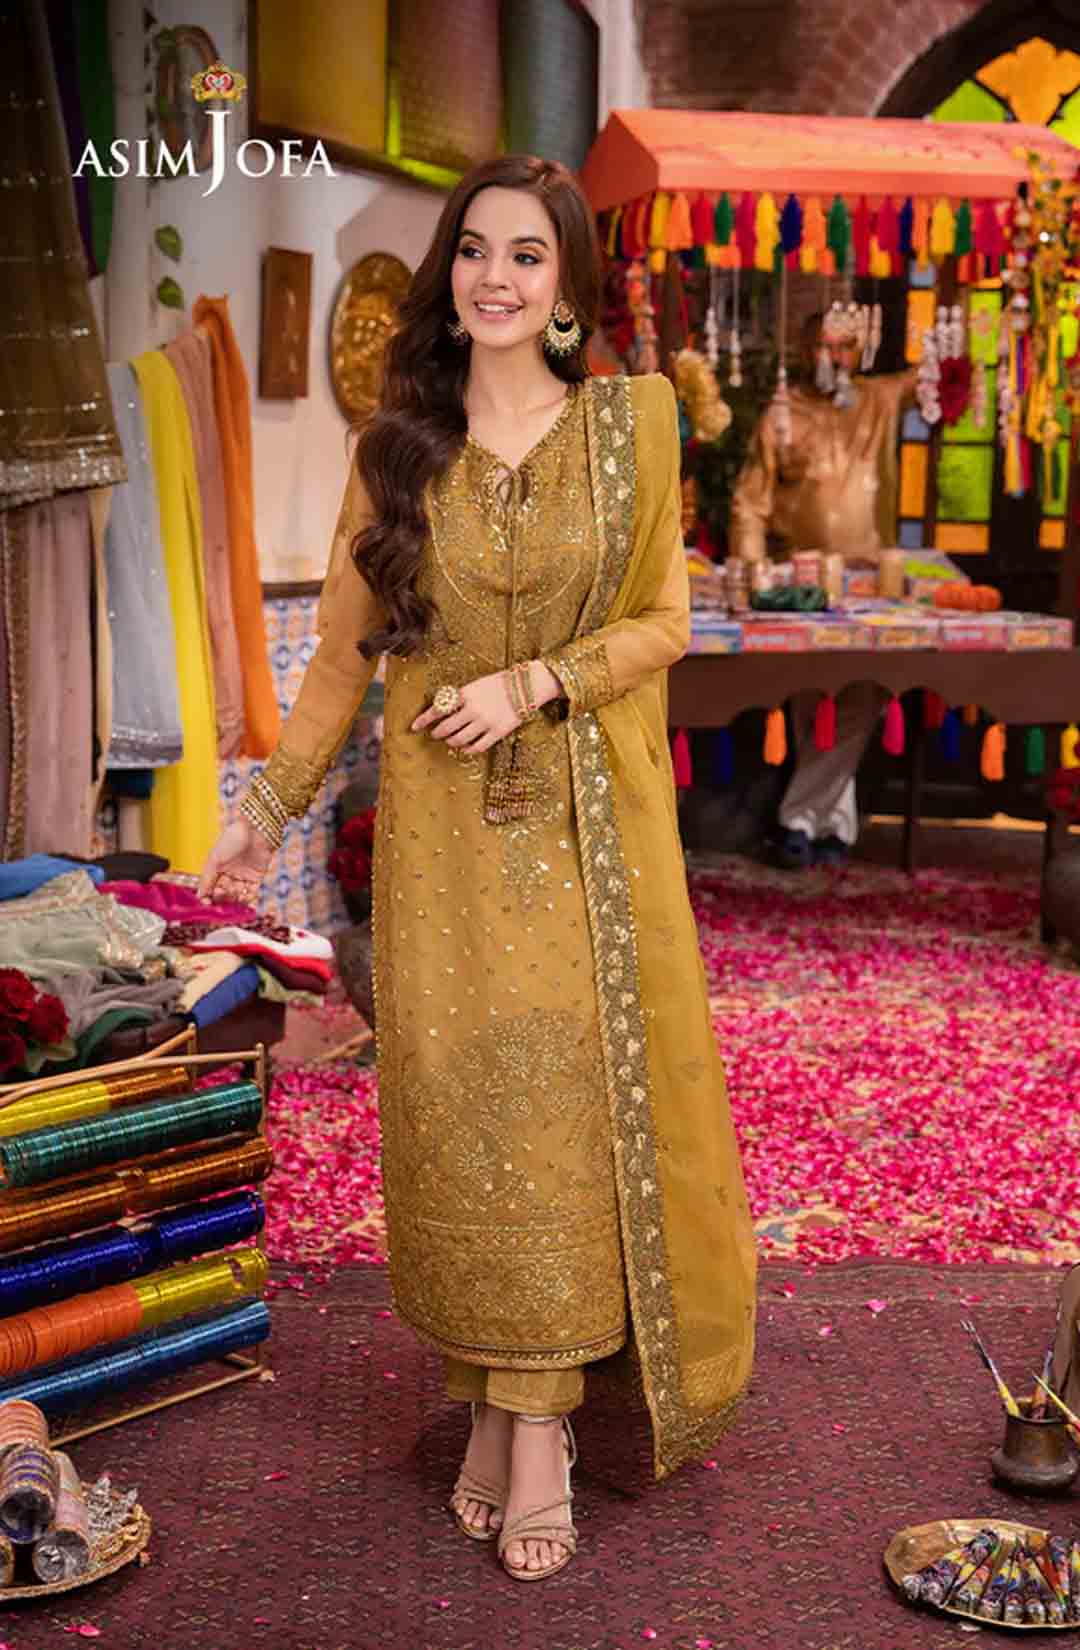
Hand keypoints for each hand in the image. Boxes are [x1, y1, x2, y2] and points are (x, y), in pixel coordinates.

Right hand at [198, 817, 272, 901]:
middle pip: (225, 894)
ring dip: (236, 901)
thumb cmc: (232, 840)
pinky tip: (245, 901)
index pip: (211, 888)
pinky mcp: (258, 877)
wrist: (255, 830)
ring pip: (238, 895)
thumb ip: (206, 879)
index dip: (209, 897)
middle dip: (222, 899)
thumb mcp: (214, 859)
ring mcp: (244, 876)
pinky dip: (249, 899)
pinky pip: (253, 892)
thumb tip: (199, 896)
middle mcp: (230, 874)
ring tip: (234, 901)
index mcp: (217, 869)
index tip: (207, 904)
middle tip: (221, 900)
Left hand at [411, 664, 559, 754]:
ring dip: (450, 741)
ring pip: (459, 739)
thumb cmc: (497, 684)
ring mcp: (485, 722)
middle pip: (446, 728)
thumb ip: (459, 698)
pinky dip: (467, 749)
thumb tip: (443, 711)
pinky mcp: (497, 732)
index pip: (438, 709)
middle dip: (437, 733)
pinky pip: (476, 746)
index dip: (423, 719)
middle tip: (435, 733)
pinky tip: (465, 747)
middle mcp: (473, 709)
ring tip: (450, 740)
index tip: (414, 727)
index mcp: (465, 695)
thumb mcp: (475, 685)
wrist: (525, 686)